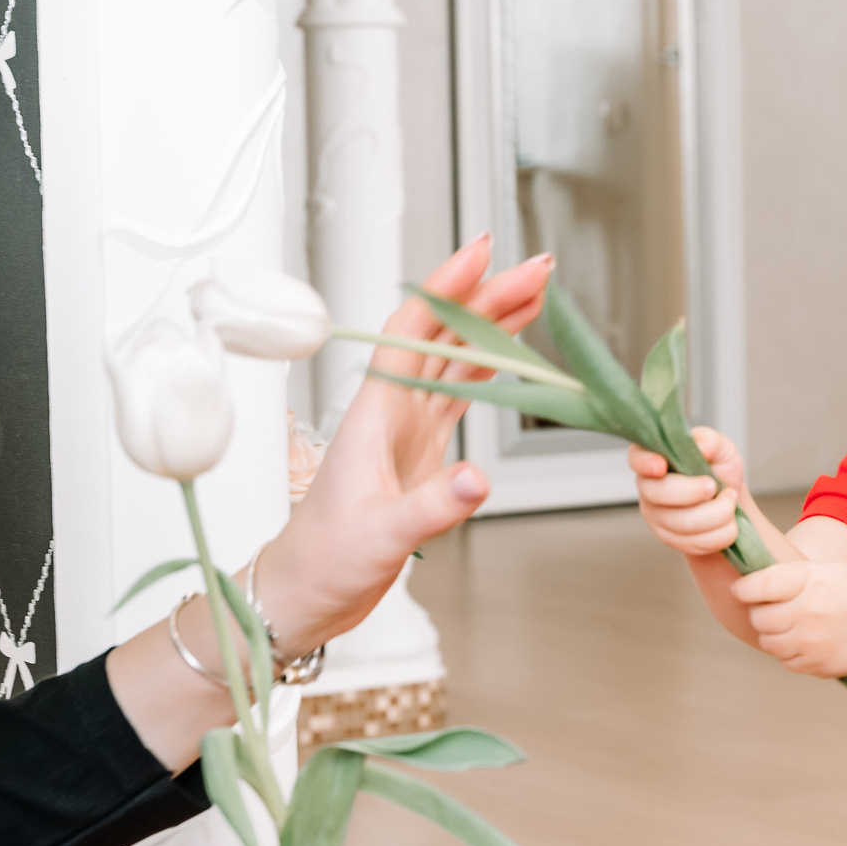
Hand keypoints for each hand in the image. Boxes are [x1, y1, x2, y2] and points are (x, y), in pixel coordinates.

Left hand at [265, 237, 552, 644]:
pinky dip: (489, 369)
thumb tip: (478, 479)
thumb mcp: (381, 535)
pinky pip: (460, 395)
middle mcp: (390, 409)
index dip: (449, 287)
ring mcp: (406, 428)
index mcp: (374, 412)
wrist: (308, 591)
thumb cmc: (326, 561)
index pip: (413, 327)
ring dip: (493, 326)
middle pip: (444, 334)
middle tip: (539, 271)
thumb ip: (431, 507)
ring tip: (535, 296)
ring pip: (455, 358)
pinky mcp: (419, 451)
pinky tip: (511, 354)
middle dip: (490, 297)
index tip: (484, 254)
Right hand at [630, 426, 747, 557]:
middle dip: (692, 492)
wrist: (730, 503)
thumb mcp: (722, 448)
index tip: (662, 466)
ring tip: (730, 502)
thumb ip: (710, 441)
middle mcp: (648, 487)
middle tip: (715, 486)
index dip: (645, 463)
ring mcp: (656, 516)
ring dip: (717, 515)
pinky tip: (728, 522)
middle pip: (658, 494)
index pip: (637, 458)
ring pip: (681, 523)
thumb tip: (700, 447)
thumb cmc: (720, 470)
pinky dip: (720, 534)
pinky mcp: (670, 539)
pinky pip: (694, 542)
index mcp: (654, 457)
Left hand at [732, 557, 846, 679]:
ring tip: (792, 624)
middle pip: (759, 618)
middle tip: (773, 608)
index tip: (743, 589)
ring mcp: (810, 643)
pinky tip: (806, 640)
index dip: (744, 588)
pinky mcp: (814, 666)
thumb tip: (749, 580)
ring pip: (768, 642)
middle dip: (760, 612)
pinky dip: (789, 652)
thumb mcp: (827, 570)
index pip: (757, 587)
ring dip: (773, 634)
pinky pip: (784, 660)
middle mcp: (808, 614)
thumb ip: (790, 574)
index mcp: (809, 583)